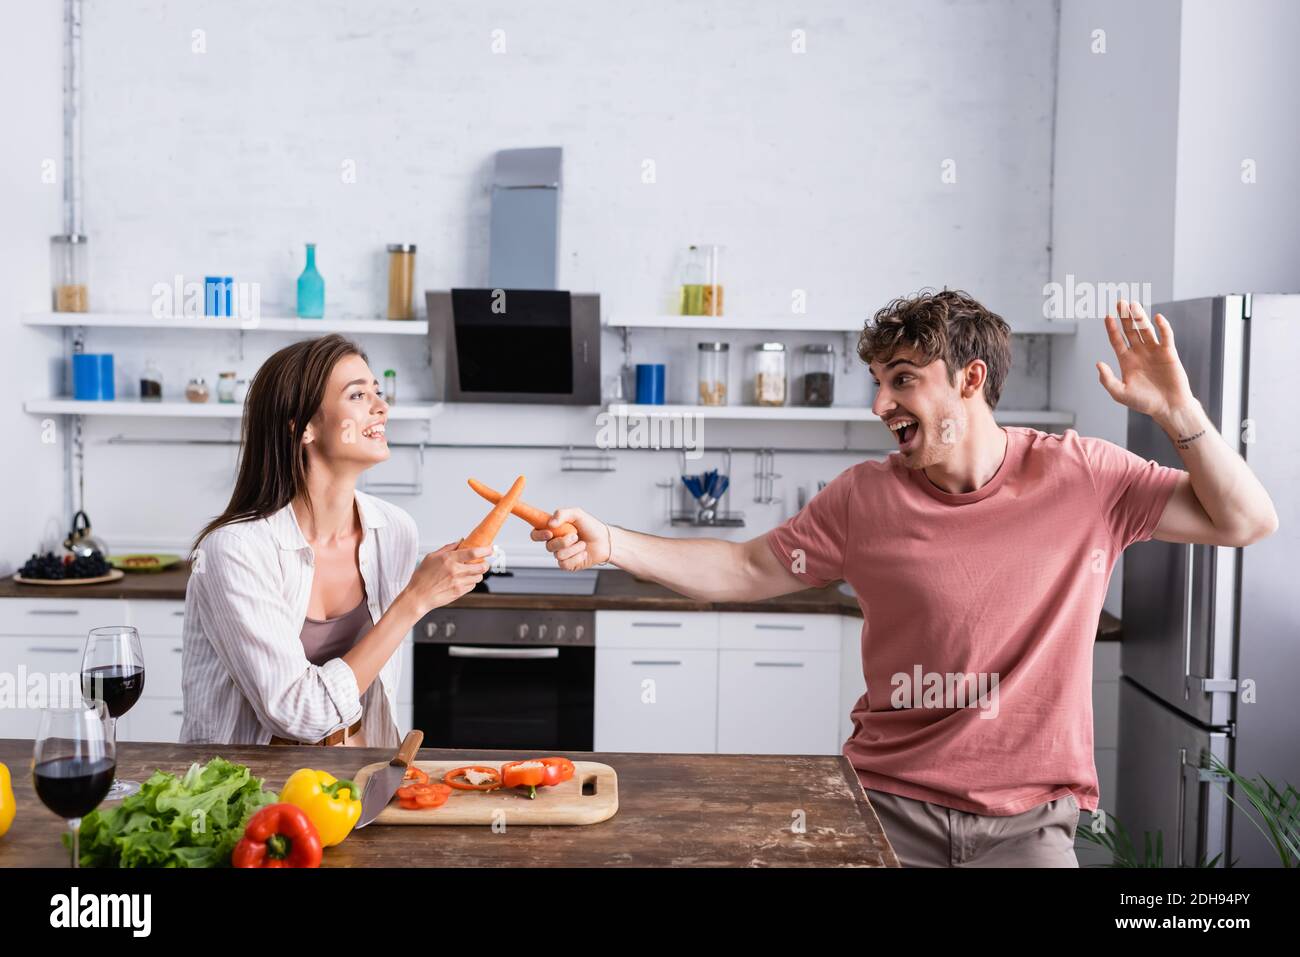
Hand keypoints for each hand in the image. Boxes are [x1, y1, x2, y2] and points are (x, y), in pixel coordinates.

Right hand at [400, 542, 490, 616]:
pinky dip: (471, 582)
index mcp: (449, 559)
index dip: (485, 550)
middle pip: (481, 566)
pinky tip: (464, 580)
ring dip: (478, 573)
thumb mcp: (431, 557)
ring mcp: (459, 583)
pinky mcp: (459, 592)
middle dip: (485, 564)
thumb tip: (460, 541)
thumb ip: (448, 548)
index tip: (490, 549)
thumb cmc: (422, 577)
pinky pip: (472, 585)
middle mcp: (456, 571)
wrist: (418, 597)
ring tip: (472, 571)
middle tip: (484, 562)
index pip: (473, 552)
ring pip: (478, 577)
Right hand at [529, 507, 611, 570]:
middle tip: (575, 536)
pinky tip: (584, 552)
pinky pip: (565, 564)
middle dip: (563, 542)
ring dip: (574, 549)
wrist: (605, 541)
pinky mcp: (568, 565)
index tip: (549, 532)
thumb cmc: (590, 527)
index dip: (539, 535)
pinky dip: (577, 557)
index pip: (536, 534)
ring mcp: (561, 555)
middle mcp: (555, 543)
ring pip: (558, 555)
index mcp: (553, 530)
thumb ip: (562, 514)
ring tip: (583, 544)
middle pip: (548, 546)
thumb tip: (550, 523)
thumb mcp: (577, 514)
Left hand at [1096, 299, 1195, 422]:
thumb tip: (1098, 363)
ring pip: (1146, 330)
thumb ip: (1107, 379)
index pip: (1117, 340)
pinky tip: (1157, 317)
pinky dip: (1162, 327)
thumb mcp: (1120, 393)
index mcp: (1126, 360)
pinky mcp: (1169, 353)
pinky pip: (1165, 336)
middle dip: (1125, 317)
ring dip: (1140, 317)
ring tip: (1134, 304)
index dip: (1112, 328)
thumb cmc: (1144, 402)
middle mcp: (1139, 353)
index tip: (1107, 316)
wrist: (1168, 407)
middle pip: (1130, 330)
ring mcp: (1154, 351)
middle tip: (1120, 302)